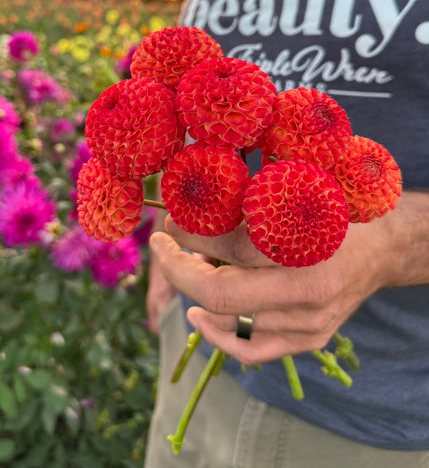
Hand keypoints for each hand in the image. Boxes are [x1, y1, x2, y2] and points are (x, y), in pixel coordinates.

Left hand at [150, 209, 398, 364]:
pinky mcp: (308, 340)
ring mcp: (307, 324)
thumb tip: (193, 205)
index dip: (189, 234)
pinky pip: (250, 349)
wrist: (382, 249)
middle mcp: (307, 292)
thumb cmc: (335, 212)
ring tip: (188, 264)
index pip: (229, 247)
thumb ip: (250, 204)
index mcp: (307, 247)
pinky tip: (197, 312)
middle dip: (178, 268)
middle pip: (221, 293)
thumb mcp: (297, 195)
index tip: (170, 222)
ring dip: (195, 291)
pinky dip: (215, 334)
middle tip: (162, 245)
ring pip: (229, 322)